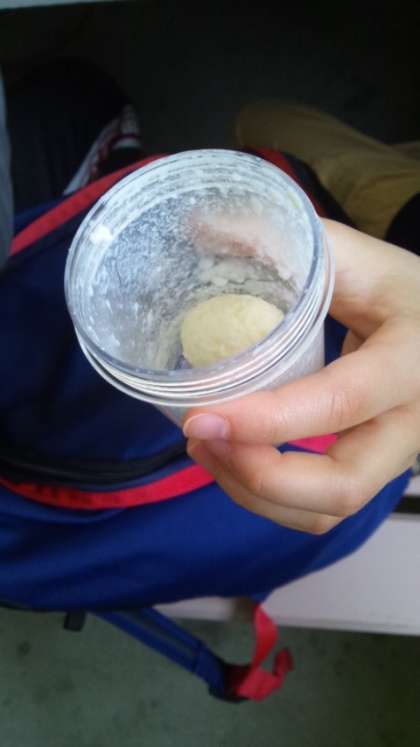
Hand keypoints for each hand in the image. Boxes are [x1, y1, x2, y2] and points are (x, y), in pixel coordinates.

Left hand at [183, 220, 419, 532]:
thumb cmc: (404, 291)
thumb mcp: (358, 258)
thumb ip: (284, 242)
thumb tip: (198, 227)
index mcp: (411, 361)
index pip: (340, 404)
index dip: (268, 421)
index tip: (200, 418)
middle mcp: (411, 423)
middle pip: (342, 486)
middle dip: (258, 476)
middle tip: (200, 437)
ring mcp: (395, 455)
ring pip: (329, 509)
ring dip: (255, 493)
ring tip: (203, 448)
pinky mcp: (374, 467)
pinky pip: (322, 506)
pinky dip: (270, 497)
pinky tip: (233, 459)